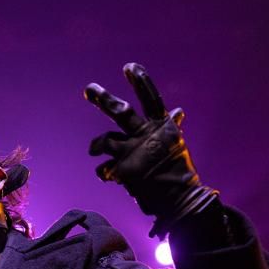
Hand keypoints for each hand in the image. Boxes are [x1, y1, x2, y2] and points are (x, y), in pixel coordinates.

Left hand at [85, 62, 217, 237]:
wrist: (179, 202)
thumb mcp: (176, 145)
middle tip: (89, 89)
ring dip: (96, 145)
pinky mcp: (122, 171)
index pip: (151, 99)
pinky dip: (103, 171)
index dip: (141, 81)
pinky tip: (107, 175)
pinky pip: (102, 168)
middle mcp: (147, 136)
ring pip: (105, 139)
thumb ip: (171, 127)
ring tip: (93, 150)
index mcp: (163, 127)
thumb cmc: (177, 173)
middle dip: (103, 100)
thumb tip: (178, 111)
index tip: (129, 66)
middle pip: (122, 112)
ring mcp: (133, 153)